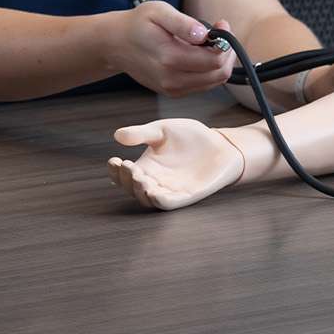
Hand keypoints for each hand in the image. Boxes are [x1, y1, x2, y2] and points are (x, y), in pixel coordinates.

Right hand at [97, 2, 235, 96]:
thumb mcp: (158, 12)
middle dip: (226, 53)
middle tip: (219, 33)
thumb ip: (182, 23)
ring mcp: (172, 89)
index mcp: (170, 58)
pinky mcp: (173, 92)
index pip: (215, 60)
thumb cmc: (137, 24)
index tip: (221, 23)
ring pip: (214, 81)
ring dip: (218, 61)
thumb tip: (204, 34)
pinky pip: (203, 85)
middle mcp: (172, 80)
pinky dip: (208, 70)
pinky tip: (197, 54)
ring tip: (207, 42)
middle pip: (219, 74)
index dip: (226, 41)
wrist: (115, 44)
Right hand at [107, 119, 244, 209]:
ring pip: (148, 199)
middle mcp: (154, 181)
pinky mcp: (187, 196)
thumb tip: (117, 135)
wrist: (220, 144)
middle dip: (126, 181)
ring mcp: (170, 190)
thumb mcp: (162, 130)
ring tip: (139, 178)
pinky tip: (154, 193)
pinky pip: (170, 204)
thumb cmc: (189, 137)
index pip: (123, 174)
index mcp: (145, 166)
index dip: (114, 171)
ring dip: (141, 192)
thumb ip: (142, 133)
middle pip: (132, 189)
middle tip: (129, 167)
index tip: (114, 160)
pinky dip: (160, 201)